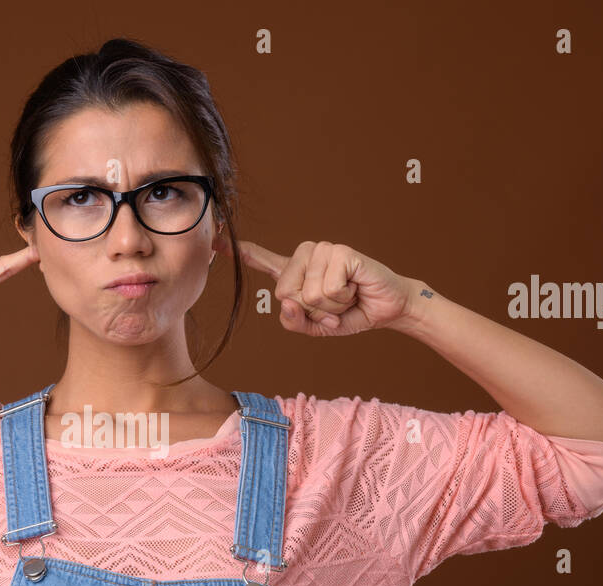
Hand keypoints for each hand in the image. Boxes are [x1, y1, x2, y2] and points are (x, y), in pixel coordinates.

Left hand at [233, 240, 415, 336]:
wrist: (386, 309)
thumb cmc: (349, 314)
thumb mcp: (315, 327)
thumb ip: (294, 321)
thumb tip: (288, 302)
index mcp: (295, 271)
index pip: (263, 261)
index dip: (239, 253)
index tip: (215, 241)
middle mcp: (306, 256)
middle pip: (285, 294)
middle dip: (312, 311)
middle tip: (334, 305)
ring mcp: (323, 250)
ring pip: (308, 295)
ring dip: (331, 308)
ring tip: (346, 297)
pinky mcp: (340, 252)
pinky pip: (327, 290)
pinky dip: (342, 300)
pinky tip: (354, 288)